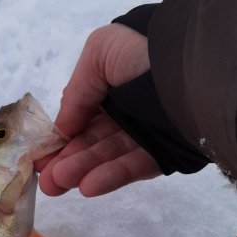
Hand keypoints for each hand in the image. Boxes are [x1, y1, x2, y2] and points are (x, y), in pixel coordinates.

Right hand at [37, 24, 160, 196]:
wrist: (194, 63)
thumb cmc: (142, 50)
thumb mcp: (99, 52)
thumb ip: (76, 92)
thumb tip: (62, 128)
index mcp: (115, 81)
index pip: (84, 114)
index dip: (62, 135)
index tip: (41, 155)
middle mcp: (131, 107)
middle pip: (94, 139)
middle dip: (67, 159)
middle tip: (46, 181)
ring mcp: (149, 131)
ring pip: (110, 155)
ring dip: (83, 170)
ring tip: (58, 185)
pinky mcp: (167, 152)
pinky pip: (136, 165)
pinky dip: (111, 176)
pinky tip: (87, 186)